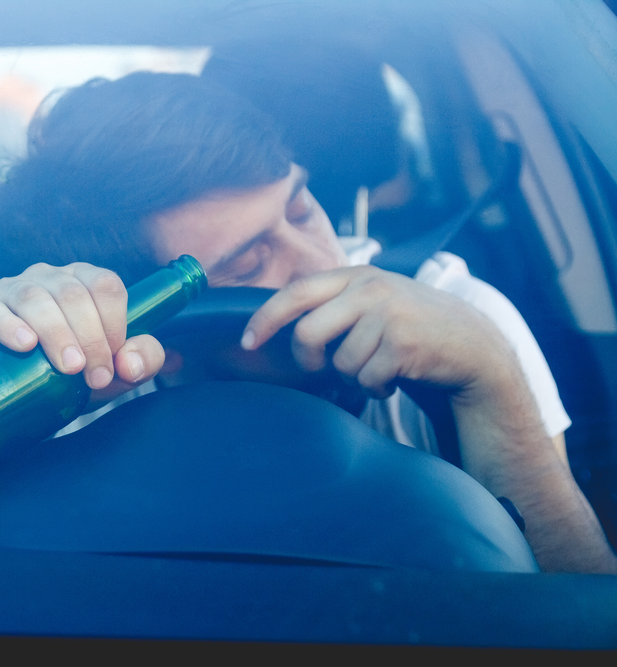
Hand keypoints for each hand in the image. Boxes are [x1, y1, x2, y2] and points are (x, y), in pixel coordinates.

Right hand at [0, 262, 165, 390]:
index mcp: (83, 280)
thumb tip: (132, 364)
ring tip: (68, 367)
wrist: (20, 393)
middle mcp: (48, 276)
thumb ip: (142, 362)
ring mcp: (12, 290)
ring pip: (36, 298)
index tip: (113, 363)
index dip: (114, 324)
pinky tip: (25, 345)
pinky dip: (10, 327)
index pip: (105, 285)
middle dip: (89, 338)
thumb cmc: (71, 374)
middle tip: (94, 378)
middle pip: (73, 294)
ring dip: (57, 334)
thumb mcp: (113, 371)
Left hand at [240, 265, 508, 398]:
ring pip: (340, 363)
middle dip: (308, 359)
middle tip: (320, 367)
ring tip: (378, 366)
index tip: (247, 340)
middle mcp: (371, 289)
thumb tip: (282, 326)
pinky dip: (376, 387)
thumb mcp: (374, 300)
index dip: (265, 318)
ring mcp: (389, 315)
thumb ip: (335, 304)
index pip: (296, 292)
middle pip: (307, 332)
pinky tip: (395, 376)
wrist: (472, 345)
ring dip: (354, 375)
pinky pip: (367, 378)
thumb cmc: (412, 327)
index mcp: (357, 275)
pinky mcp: (404, 343)